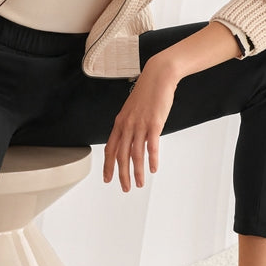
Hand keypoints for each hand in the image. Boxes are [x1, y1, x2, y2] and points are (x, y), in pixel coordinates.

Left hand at [103, 57, 177, 191]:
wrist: (158, 77)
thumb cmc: (147, 93)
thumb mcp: (132, 110)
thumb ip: (130, 126)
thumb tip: (131, 140)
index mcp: (120, 123)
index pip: (110, 149)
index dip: (107, 166)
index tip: (108, 178)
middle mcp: (127, 125)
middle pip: (121, 155)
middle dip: (122, 174)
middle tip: (124, 188)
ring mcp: (140, 124)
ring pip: (135, 154)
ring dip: (136, 171)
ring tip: (139, 183)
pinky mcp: (154, 123)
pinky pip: (151, 145)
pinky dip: (152, 159)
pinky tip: (152, 169)